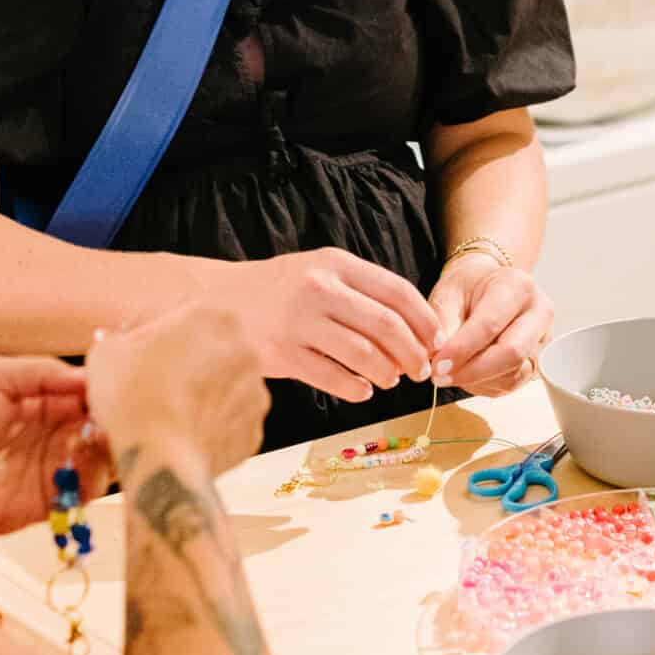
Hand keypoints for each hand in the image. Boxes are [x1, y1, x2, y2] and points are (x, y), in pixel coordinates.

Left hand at [0, 356, 112, 558]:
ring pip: (103, 450)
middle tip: (119, 405)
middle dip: (113, 410)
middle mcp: (53, 429)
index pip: (84, 387)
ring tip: (102, 429)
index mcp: (39, 397)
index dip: (102, 383)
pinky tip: (88, 454)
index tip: (118, 378)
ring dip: (110, 439)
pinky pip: (90, 486)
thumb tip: (88, 376)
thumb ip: (40, 370)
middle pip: (101, 418)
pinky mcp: (56, 499)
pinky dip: (98, 470)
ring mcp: (56, 464)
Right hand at [88, 303, 268, 475]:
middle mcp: (244, 349)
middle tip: (145, 380)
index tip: (129, 348)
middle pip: (204, 348)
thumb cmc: (131, 396)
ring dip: (196, 392)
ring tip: (161, 411)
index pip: (177, 311)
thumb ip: (118, 339)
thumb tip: (118, 342)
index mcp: (212, 315)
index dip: (147, 328)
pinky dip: (206, 424)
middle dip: (178, 360)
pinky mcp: (253, 431)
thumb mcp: (107, 353)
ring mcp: (255, 392)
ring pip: (220, 385)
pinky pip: (226, 421)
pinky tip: (179, 432)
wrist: (160, 460)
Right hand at [229, 249, 439, 402]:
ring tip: (390, 380)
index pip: (397, 291)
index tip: (436, 341)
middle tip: (420, 370)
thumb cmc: (281, 290)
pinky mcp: (282, 354)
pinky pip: (332, 378)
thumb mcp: (320, 272)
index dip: (424, 320)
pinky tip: (362, 390)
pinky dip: (355, 388)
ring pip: (363, 354)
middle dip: (412, 352)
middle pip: (386, 325)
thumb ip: (362, 292)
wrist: (217, 302)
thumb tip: (416, 328)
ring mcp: (299, 322)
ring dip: (386, 373)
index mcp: (334, 263)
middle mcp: (318, 288)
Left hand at [429, 252, 551, 397]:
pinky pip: (513, 384)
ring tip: (452, 371)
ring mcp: (543, 339)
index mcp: (518, 287)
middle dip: (472, 371)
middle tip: (440, 377)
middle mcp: (539, 313)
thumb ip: (442, 323)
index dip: (462, 349)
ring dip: (477, 380)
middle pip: (512, 353)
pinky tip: (468, 372)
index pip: (490, 325)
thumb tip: (438, 356)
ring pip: (513, 374)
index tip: (437, 365)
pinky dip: (486, 384)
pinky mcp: (538, 361)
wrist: (487, 286)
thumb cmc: (468, 287)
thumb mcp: (448, 293)